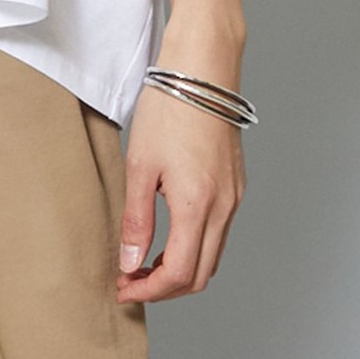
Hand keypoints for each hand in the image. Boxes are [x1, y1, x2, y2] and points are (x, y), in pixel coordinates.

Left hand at [115, 81, 246, 302]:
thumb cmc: (169, 108)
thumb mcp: (140, 164)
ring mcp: (234, 196)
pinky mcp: (236, 184)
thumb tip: (130, 260)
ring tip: (145, 261)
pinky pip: (219, 231)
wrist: (201, 69)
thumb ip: (136, 218)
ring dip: (181, 268)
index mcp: (198, 204)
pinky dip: (195, 245)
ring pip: (213, 255)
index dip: (150, 290)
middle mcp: (224, 207)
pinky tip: (170, 234)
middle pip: (200, 274)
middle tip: (132, 281)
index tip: (124, 287)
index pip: (179, 273)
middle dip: (165, 287)